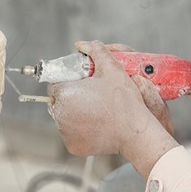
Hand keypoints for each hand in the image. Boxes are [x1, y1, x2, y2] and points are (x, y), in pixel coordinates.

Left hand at [49, 41, 178, 176]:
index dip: (69, 83)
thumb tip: (82, 44)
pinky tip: (96, 125)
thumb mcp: (112, 69)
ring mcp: (65, 133)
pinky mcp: (73, 146)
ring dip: (74, 114)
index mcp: (64, 93)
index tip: (82, 85)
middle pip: (59, 102)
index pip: (56, 84)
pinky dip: (80, 131)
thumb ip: (96, 51)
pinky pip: (72, 135)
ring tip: (95, 111)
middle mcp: (59, 114)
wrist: (135, 132)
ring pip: (64, 119)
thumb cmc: (123, 100)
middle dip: (71, 99)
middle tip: (91, 98)